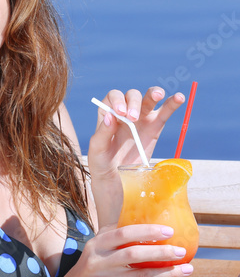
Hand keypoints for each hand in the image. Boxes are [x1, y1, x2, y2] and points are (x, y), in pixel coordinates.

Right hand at [62, 223, 192, 276]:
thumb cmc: (88, 272)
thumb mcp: (95, 252)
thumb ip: (114, 240)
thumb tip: (144, 226)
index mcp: (96, 245)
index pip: (122, 233)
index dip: (146, 231)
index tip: (168, 230)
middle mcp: (99, 261)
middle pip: (134, 254)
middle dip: (161, 252)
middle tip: (181, 251)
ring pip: (141, 275)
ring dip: (168, 273)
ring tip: (188, 269)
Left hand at [87, 87, 184, 213]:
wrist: (118, 182)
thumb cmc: (102, 165)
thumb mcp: (97, 150)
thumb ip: (103, 133)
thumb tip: (111, 116)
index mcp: (107, 116)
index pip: (112, 97)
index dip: (117, 100)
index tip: (121, 113)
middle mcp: (124, 114)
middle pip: (131, 96)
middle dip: (133, 101)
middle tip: (132, 117)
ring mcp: (141, 120)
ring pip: (148, 100)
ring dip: (153, 94)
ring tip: (158, 95)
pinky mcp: (155, 128)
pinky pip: (165, 113)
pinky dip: (172, 104)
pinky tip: (179, 98)